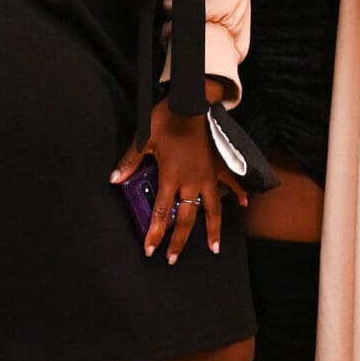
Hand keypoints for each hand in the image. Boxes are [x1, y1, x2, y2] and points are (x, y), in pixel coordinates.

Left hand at [111, 90, 248, 263]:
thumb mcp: (144, 140)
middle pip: (186, 218)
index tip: (151, 250)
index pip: (161, 213)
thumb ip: (130, 162)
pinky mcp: (219, 164)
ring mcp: (208, 175)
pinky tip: (245, 203)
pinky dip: (239, 192)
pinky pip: (231, 182)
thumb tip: (114, 179)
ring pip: (212, 208)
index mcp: (171, 177)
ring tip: (214, 248)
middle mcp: (191, 182)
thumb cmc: (165, 120)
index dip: (155, 234)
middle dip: (179, 241)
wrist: (191, 102)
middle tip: (173, 259)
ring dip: (213, 229)